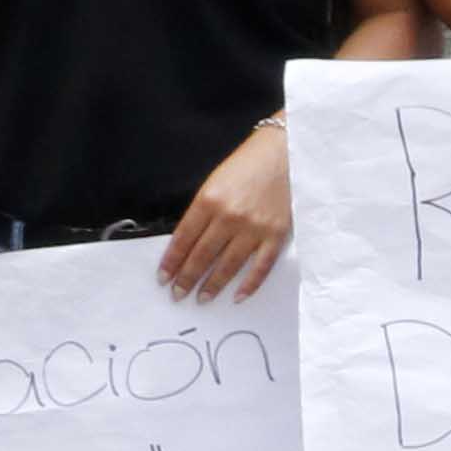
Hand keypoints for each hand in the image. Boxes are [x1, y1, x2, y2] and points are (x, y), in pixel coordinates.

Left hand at [160, 118, 292, 304]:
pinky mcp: (277, 235)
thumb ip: (203, 211)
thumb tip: (190, 243)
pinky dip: (249, 284)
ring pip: (229, 265)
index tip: (163, 277)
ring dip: (213, 285)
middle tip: (178, 294)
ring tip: (202, 298)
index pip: (184, 239)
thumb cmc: (250, 164)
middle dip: (187, 278)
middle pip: (203, 255)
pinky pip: (261, 266)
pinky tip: (238, 296)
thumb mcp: (216, 182)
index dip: (172, 261)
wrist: (288, 153)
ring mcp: (255, 228)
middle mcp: (230, 216)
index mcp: (209, 200)